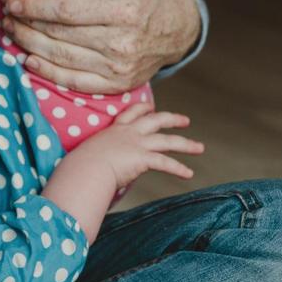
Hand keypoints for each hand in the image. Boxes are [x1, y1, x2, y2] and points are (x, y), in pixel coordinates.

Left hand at [0, 0, 200, 93]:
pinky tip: (29, 59)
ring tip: (11, 31)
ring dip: (28, 45)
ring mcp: (118, 68)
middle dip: (25, 23)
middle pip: (58, 35)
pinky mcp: (116, 86)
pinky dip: (47, 72)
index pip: (65, 10)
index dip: (32, 5)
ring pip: (61, 58)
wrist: (176, 29)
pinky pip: (73, 82)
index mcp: (124, 9)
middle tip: (6, 13)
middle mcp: (122, 42)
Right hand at [75, 102, 204, 187]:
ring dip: (186, 144)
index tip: (151, 107)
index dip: (143, 109)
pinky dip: (179, 168)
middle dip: (173, 119)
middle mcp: (129, 133)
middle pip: (156, 120)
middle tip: (186, 121)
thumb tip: (98, 169)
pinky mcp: (143, 158)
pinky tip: (189, 174)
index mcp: (114, 130)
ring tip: (200, 148)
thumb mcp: (89, 155)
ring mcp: (138, 144)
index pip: (131, 113)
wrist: (85, 168)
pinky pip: (165, 163)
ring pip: (168, 141)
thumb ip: (100, 157)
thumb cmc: (81, 165)